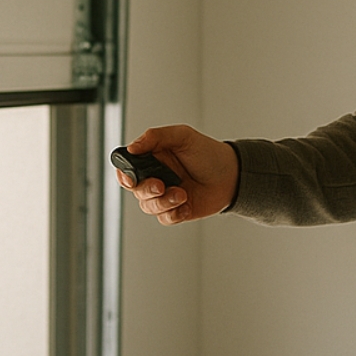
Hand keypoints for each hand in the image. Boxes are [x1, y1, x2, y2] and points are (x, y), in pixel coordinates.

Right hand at [116, 125, 237, 224]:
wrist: (232, 175)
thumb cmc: (208, 153)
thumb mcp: (182, 136)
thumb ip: (155, 137)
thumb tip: (131, 147)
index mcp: (152, 157)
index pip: (126, 167)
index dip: (124, 174)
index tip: (130, 179)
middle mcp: (155, 176)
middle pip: (135, 189)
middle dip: (146, 189)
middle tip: (161, 185)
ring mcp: (165, 195)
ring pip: (148, 206)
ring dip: (164, 202)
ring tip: (182, 194)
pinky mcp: (175, 211)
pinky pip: (164, 218)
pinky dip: (174, 213)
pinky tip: (186, 205)